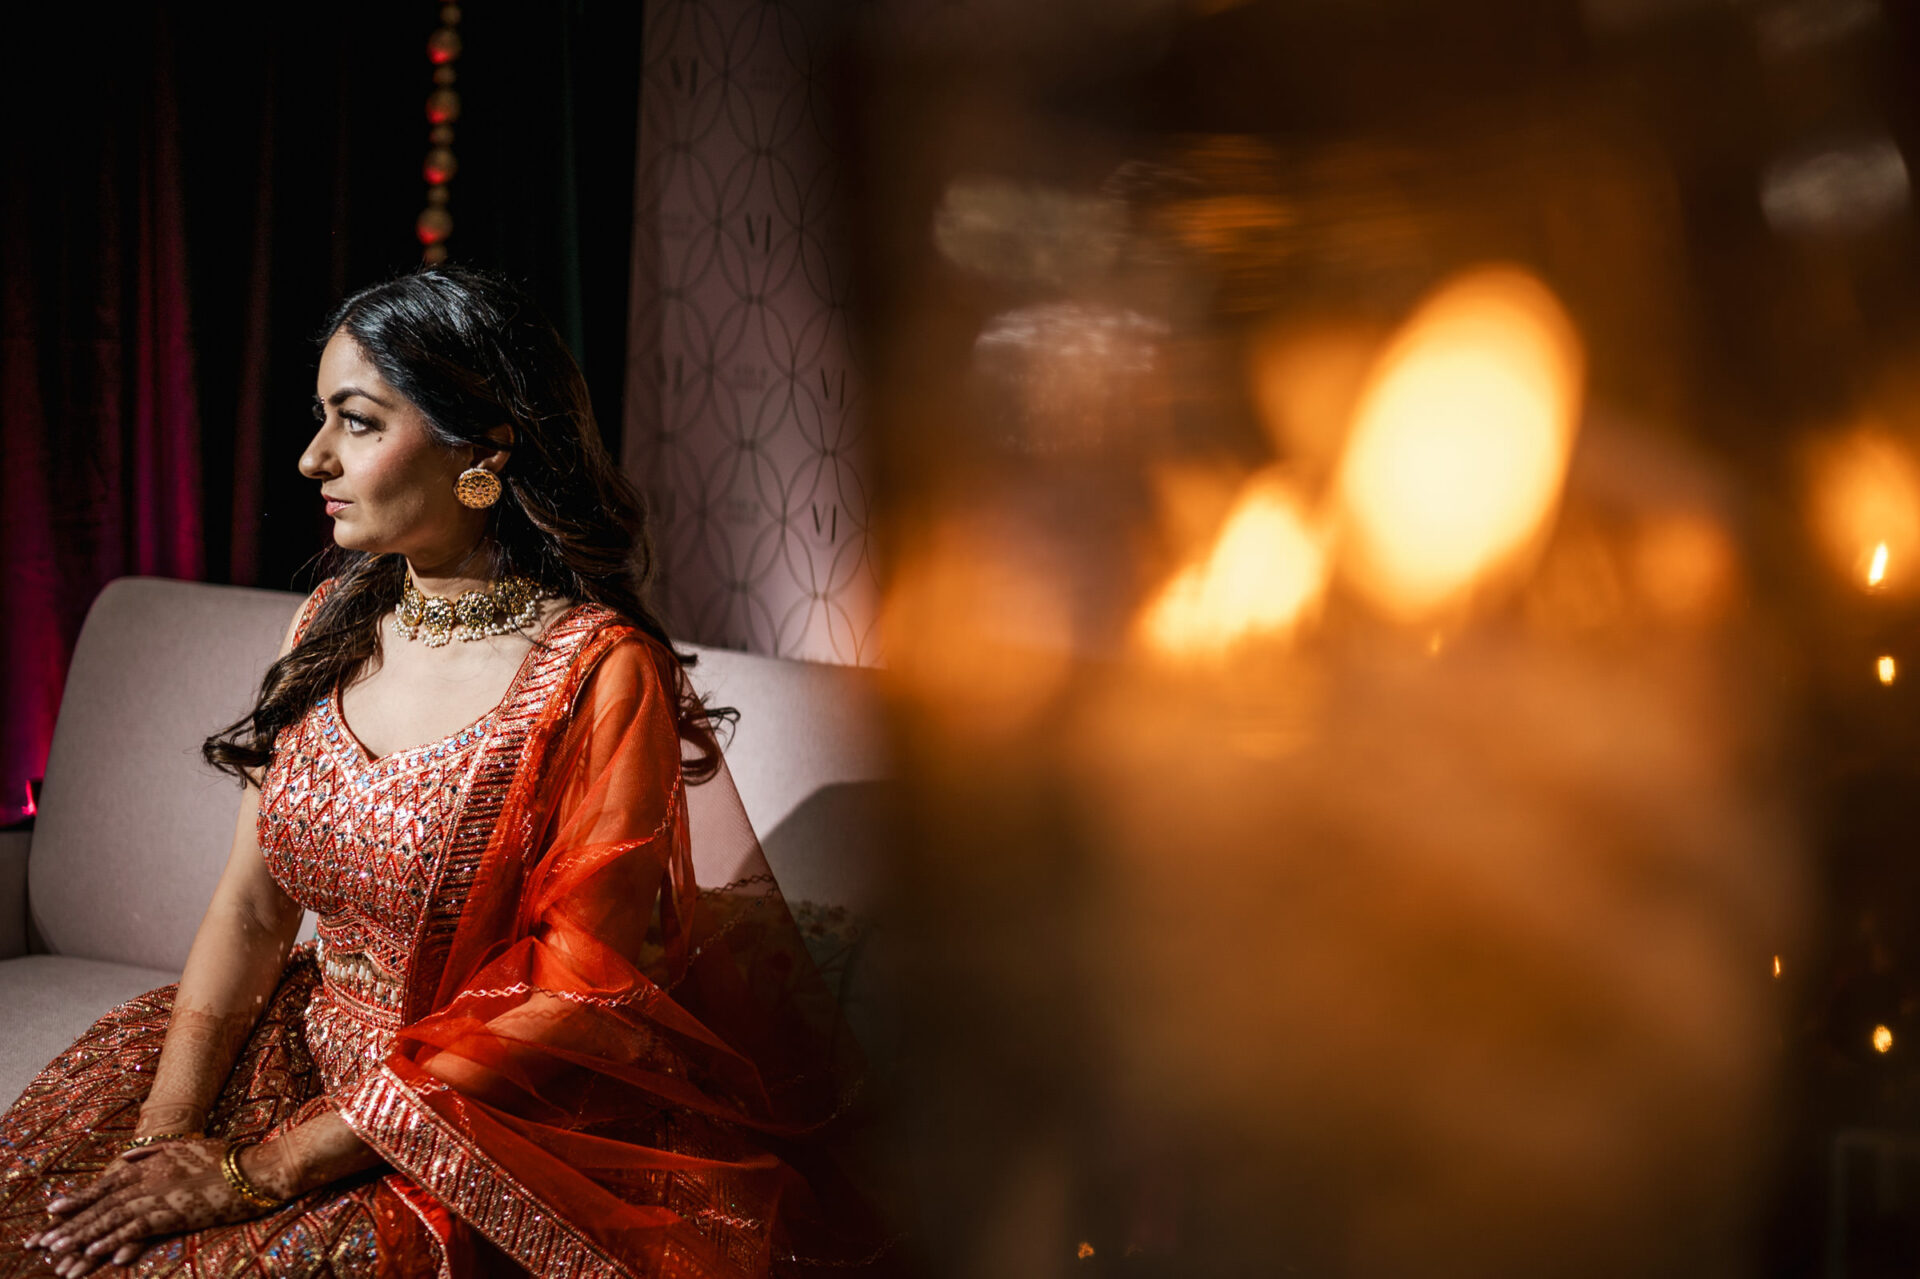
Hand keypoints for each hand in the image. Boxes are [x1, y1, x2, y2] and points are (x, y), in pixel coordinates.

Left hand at [23, 1138, 271, 1275]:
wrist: (254, 1169)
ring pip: (112, 1218)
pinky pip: (136, 1228)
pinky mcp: (174, 1213)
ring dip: (83, 1236)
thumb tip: (125, 1155)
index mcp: (151, 1162)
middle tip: (45, 1241)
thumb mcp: (185, 1146)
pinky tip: (96, 1251)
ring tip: (60, 1252)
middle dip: (71, 1224)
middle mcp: (150, 1178)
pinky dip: (113, 1239)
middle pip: (102, 1203)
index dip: (79, 1197)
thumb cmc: (225, 1157)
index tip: (53, 1210)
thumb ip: (154, 1149)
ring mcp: (161, 1196)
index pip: (107, 1183)